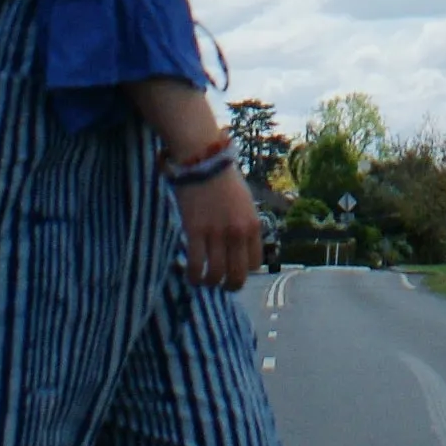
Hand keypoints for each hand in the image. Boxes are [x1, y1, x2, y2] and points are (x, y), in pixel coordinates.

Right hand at [173, 160, 264, 292]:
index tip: (234, 268)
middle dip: (230, 286)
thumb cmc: (223, 179)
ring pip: (215, 275)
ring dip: (209, 283)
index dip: (244, 271)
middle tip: (221, 285)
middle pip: (237, 275)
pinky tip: (190, 275)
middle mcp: (237, 233)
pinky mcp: (195, 231)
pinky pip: (195, 265)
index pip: (255, 264)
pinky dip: (193, 276)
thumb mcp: (245, 202)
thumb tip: (240, 246)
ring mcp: (216, 233)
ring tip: (203, 280)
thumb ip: (244, 225)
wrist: (203, 159)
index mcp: (252, 225)